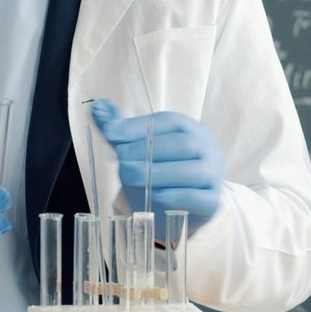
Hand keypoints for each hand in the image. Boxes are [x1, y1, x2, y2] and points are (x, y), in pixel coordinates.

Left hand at [90, 99, 223, 227]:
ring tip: (130, 176)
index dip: (138, 126)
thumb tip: (97, 106)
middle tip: (120, 160)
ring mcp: (212, 175)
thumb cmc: (159, 170)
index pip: (168, 121)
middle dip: (148, 150)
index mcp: (190, 129)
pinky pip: (199, 198)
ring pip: (192, 171)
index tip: (111, 132)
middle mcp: (206, 148)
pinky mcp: (212, 201)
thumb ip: (120, 128)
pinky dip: (176, 196)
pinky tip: (154, 195)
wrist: (181, 205)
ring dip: (158, 173)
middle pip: (183, 143)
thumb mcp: (138, 147)